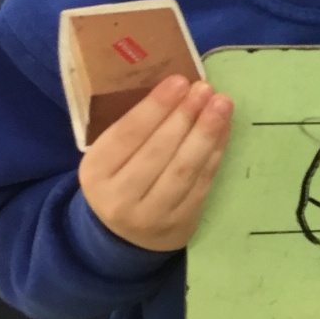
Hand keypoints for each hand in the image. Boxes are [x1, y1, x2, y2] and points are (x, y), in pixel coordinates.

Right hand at [79, 75, 233, 251]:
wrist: (125, 237)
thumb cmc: (119, 179)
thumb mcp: (109, 157)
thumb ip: (132, 128)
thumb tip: (175, 88)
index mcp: (95, 172)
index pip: (127, 134)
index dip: (155, 106)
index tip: (180, 81)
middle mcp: (120, 197)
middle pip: (158, 151)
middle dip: (185, 116)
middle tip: (205, 89)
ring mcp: (151, 214)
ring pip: (183, 169)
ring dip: (206, 133)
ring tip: (222, 104)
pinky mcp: (180, 223)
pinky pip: (202, 183)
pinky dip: (215, 153)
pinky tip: (224, 129)